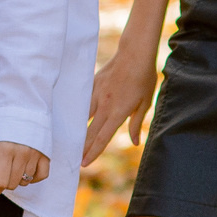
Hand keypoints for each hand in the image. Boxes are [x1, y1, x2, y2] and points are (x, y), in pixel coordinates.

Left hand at [0, 140, 47, 197]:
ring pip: (25, 181)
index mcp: (5, 150)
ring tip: (11, 165)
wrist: (19, 104)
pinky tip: (26, 170)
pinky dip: (33, 177)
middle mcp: (22, 153)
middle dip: (2, 182)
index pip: (0, 182)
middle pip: (12, 183)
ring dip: (16, 178)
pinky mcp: (46, 153)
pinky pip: (42, 175)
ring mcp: (36, 154)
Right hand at [83, 47, 159, 164]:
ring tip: (70, 142)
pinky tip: (72, 118)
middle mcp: (104, 105)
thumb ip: (135, 124)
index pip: (103, 137)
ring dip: (77, 130)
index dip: (93, 151)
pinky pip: (83, 101)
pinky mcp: (92, 84)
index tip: (85, 163)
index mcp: (118, 112)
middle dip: (82, 147)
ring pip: (83, 116)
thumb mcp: (145, 103)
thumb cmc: (143, 78)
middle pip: (90, 131)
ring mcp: (96, 93)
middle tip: (74, 160)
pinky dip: (78, 111)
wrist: (134, 53)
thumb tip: (135, 142)